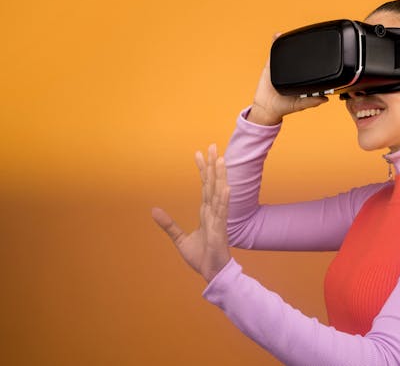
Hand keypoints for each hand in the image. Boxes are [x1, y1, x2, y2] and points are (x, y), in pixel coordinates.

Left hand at [152, 143, 231, 282]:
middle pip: (212, 184)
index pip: (204, 186)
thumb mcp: (180, 239)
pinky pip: (222, 212)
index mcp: (206, 213)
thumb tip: (154, 210)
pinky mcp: (220, 230)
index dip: (203, 170)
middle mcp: (213, 212)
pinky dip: (223, 199)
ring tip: (220, 160)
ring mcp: (218, 220)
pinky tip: (225, 187)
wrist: (212, 273)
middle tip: (211, 146)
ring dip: (220, 176)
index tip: (200, 153)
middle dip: (212, 165)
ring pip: (218, 193)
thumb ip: (169, 225)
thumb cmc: (201, 257)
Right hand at [248, 33, 328, 124]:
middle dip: (304, 48)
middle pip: (299, 57)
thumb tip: (326, 98)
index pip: (310, 67)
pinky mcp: (271, 66)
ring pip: (287, 53)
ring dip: (290, 43)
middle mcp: (293, 72)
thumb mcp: (300, 105)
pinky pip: (273, 53)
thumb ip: (311, 102)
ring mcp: (281, 67)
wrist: (265, 108)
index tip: (322, 52)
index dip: (315, 60)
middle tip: (310, 40)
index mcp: (302, 79)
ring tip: (295, 35)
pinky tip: (278, 36)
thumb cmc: (284, 107)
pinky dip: (275, 43)